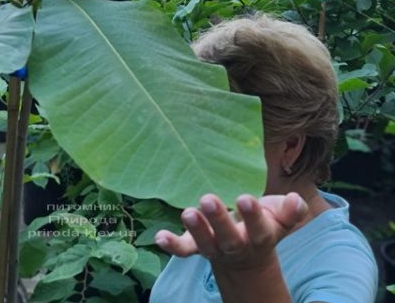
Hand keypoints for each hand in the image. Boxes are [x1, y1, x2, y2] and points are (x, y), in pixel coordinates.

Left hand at [154, 192, 307, 272]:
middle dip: (219, 220)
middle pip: (229, 238)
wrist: (247, 256)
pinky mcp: (196, 247)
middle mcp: (236, 246)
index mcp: (260, 237)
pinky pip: (184, 250)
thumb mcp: (280, 218)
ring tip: (187, 212)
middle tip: (208, 198)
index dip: (253, 216)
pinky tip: (159, 236)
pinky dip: (172, 245)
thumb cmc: (265, 223)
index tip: (246, 198)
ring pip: (205, 244)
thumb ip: (290, 211)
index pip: (259, 228)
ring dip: (196, 230)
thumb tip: (296, 200)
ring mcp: (215, 248)